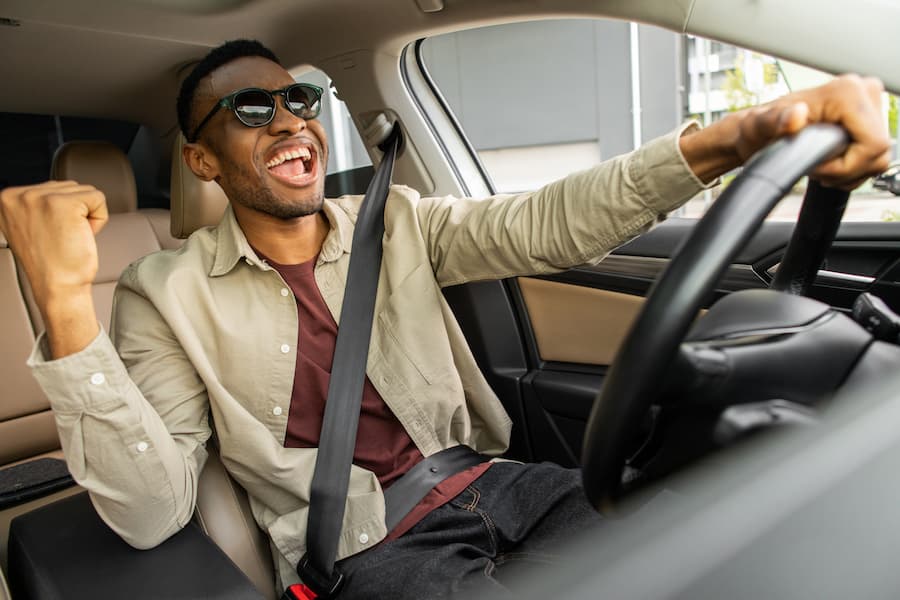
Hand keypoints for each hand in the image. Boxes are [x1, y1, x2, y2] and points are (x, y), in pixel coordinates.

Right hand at [0, 180, 107, 355]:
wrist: (57, 289)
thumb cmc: (50, 263)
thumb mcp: (31, 225)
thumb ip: (37, 205)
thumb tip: (55, 190)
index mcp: (7, 199)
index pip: (53, 188)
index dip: (62, 215)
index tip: (49, 236)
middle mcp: (17, 195)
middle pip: (69, 187)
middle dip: (75, 213)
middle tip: (62, 239)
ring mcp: (38, 197)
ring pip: (85, 191)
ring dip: (86, 216)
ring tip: (69, 238)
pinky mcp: (62, 204)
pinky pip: (98, 198)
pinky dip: (99, 219)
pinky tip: (81, 237)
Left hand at [681, 74, 890, 188]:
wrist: (757, 131)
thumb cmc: (758, 129)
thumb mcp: (759, 127)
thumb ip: (774, 121)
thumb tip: (796, 114)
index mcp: (847, 91)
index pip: (873, 145)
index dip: (845, 166)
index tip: (815, 165)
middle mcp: (864, 92)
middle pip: (878, 153)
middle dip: (845, 170)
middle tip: (814, 166)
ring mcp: (869, 105)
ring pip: (877, 158)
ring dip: (848, 171)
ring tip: (819, 164)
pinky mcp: (869, 119)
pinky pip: (873, 157)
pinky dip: (852, 168)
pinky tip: (829, 161)